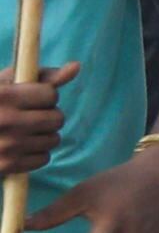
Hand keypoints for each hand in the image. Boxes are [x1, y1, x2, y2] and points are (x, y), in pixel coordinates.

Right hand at [0, 58, 83, 179]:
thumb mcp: (5, 83)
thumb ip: (42, 76)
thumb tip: (76, 66)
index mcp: (3, 96)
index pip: (50, 95)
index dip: (44, 96)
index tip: (30, 98)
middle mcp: (5, 121)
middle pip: (57, 118)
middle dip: (48, 115)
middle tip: (30, 115)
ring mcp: (6, 146)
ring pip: (54, 139)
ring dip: (44, 135)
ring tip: (24, 131)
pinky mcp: (7, 166)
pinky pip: (44, 158)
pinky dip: (36, 152)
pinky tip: (19, 146)